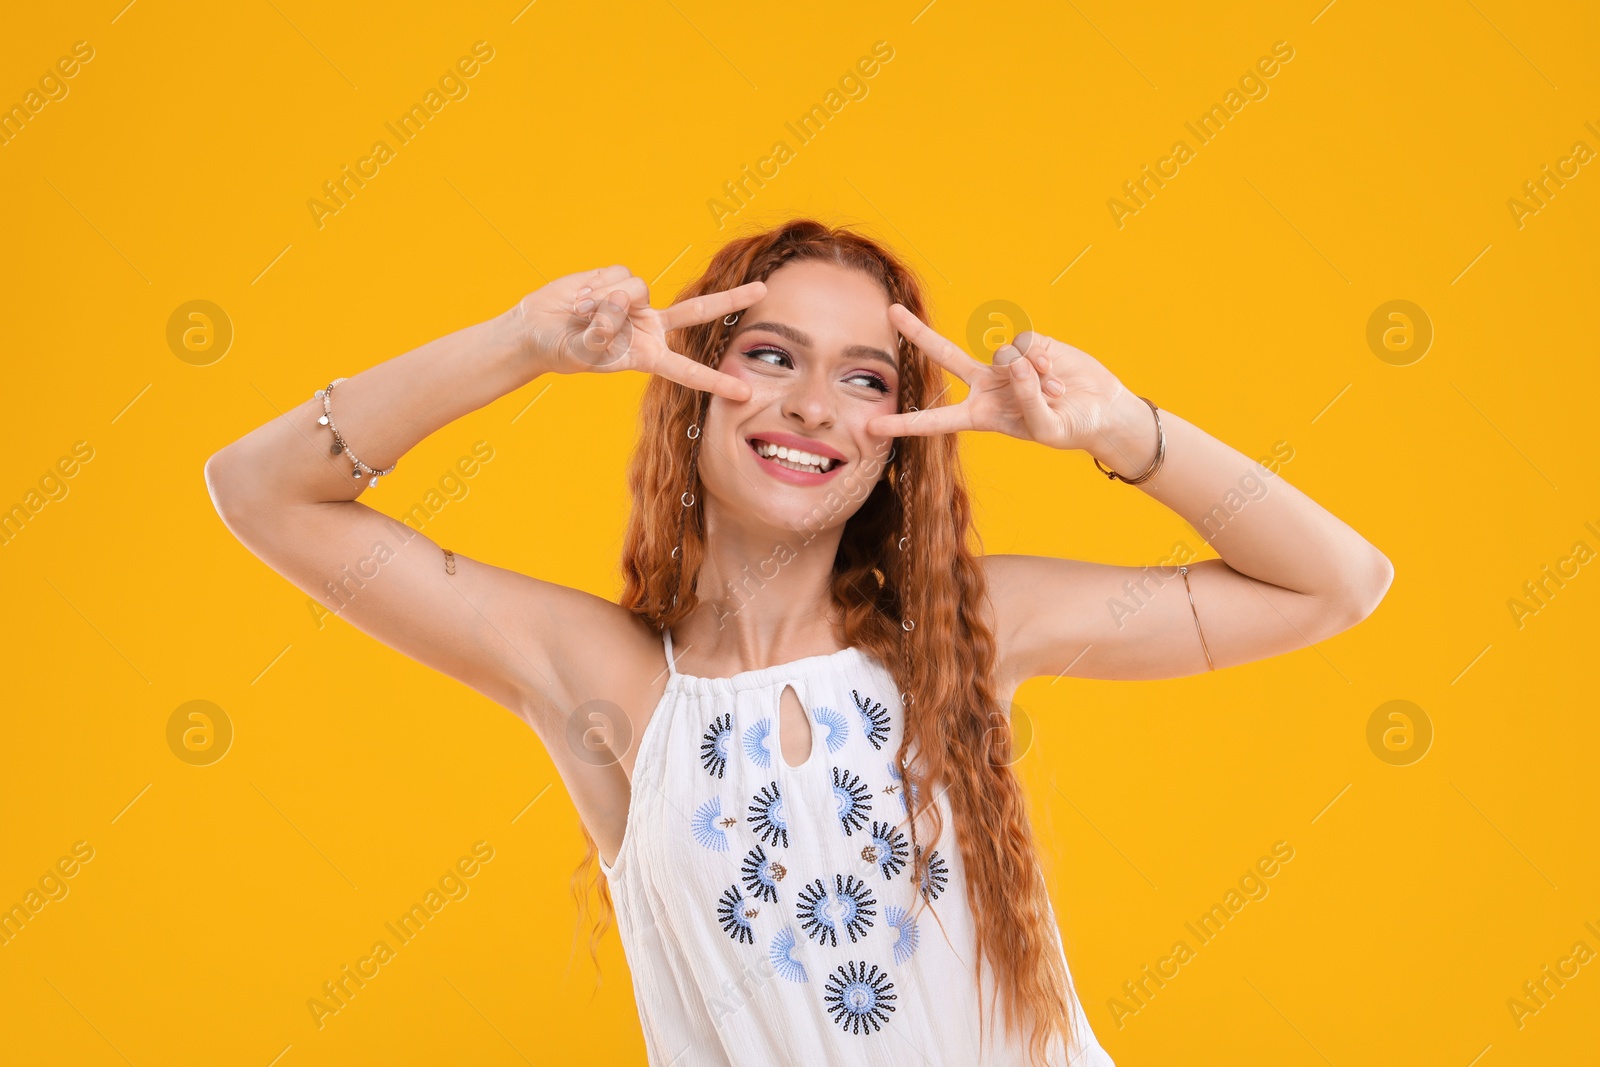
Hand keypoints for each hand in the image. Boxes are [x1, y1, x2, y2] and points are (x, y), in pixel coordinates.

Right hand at [512, 265, 762, 401]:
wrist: (537, 329)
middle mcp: (650, 326)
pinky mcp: (620, 278)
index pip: (687, 369)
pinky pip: (617, 276)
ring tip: (581, 314)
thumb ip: (602, 331)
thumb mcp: (583, 351)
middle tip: (764, 290)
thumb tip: (615, 306)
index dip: (715, 380)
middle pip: (699, 312)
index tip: (744, 393)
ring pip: (636, 291)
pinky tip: (580, 299)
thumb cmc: (561, 349)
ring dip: (604, 303)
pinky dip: (594, 288)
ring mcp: (637, 301)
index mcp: (648, 355)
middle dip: (731, 300)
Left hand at [864, 303, 1129, 451]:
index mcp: (982, 415)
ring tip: (1055, 390)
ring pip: (1003, 354)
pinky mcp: (1030, 344)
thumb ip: (1027, 398)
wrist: (1100, 409)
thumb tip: (1014, 361)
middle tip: (891, 311)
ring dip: (1032, 374)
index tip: (873, 427)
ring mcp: (1007, 362)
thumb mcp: (1047, 427)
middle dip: (919, 333)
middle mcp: (987, 385)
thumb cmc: (1070, 427)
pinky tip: (1058, 372)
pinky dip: (1043, 360)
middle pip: (945, 355)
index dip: (906, 424)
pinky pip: (1026, 343)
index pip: (937, 421)